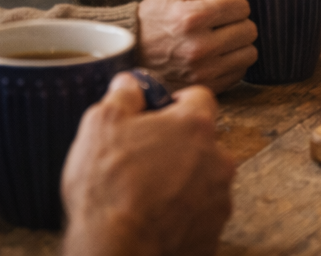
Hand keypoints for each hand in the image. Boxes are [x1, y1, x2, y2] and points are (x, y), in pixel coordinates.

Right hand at [62, 76, 233, 255]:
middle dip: (178, 146)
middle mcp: (218, 159)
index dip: (175, 103)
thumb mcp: (101, 124)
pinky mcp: (213, 233)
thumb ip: (123, 95)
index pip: (199, 97)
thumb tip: (130, 83)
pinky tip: (155, 219)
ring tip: (147, 194)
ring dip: (183, 182)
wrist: (115, 249)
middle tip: (144, 159)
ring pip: (204, 179)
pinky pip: (200, 215)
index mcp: (196, 125)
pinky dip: (183, 215)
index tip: (157, 114)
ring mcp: (219, 199)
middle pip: (203, 142)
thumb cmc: (108, 186)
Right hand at [137, 0, 256, 92]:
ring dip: (240, 43)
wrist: (127, 57)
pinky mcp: (206, 87)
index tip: (222, 3)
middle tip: (222, 21)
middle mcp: (199, 47)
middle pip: (249, 29)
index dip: (234, 0)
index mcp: (191, 18)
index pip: (240, 5)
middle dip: (239, 21)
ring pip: (250, 52)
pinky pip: (240, 72)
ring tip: (221, 38)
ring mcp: (203, 71)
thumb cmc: (150, 21)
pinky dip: (234, 62)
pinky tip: (217, 55)